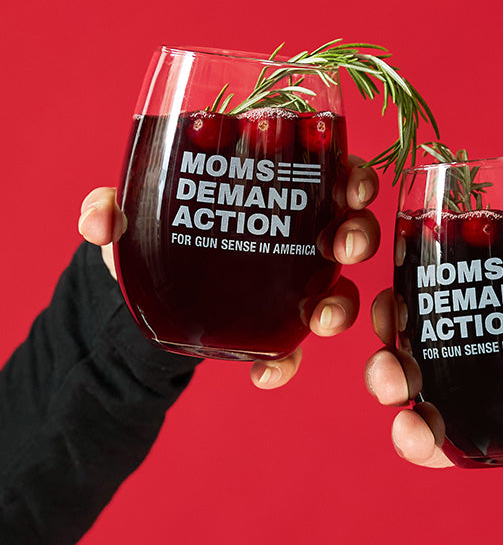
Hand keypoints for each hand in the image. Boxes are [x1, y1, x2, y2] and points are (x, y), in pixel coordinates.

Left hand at [79, 158, 379, 389]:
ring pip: (338, 289)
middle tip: (345, 246)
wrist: (138, 299)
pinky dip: (284, 363)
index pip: (328, 169)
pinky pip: (292, 347)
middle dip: (360, 235)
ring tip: (322, 320)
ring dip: (342, 306)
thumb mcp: (128, 215)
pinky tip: (266, 375)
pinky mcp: (272, 328)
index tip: (353, 185)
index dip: (353, 174)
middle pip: (348, 227)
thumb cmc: (148, 234)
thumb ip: (109, 208)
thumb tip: (101, 220)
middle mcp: (293, 232)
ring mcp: (289, 282)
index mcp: (270, 186)